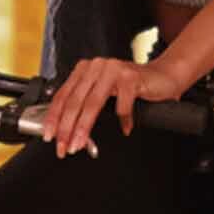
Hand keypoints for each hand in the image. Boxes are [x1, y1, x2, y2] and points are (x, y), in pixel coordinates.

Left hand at [41, 57, 190, 158]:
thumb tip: (65, 130)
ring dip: (84, 128)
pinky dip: (122, 120)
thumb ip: (84, 104)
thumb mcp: (102, 93)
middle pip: (75, 101)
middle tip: (63, 146)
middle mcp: (97, 66)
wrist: (164, 76)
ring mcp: (113, 69)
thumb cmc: (133, 87)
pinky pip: (121, 105)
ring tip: (80, 144)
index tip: (50, 136)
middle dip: (66, 128)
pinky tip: (125, 128)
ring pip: (93, 104)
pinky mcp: (131, 77)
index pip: (63, 95)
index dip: (54, 118)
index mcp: (85, 69)